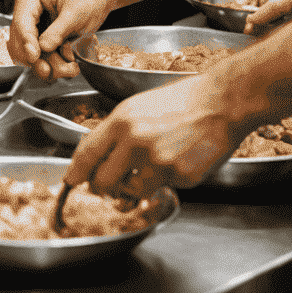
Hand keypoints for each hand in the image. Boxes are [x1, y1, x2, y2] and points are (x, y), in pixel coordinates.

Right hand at [8, 0, 116, 79]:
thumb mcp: (75, 12)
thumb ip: (58, 31)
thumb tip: (43, 47)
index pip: (21, 23)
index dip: (26, 42)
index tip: (34, 57)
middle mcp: (27, 13)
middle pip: (20, 44)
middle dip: (39, 59)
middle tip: (52, 69)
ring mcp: (33, 28)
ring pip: (31, 56)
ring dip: (50, 66)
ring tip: (71, 67)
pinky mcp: (40, 40)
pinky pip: (41, 59)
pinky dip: (54, 66)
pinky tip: (69, 63)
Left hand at [67, 75, 241, 194]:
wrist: (220, 102)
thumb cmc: (182, 101)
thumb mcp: (139, 106)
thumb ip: (118, 130)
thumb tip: (99, 154)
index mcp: (122, 120)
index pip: (87, 153)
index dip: (76, 172)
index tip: (71, 181)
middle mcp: (135, 141)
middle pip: (102, 182)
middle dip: (103, 188)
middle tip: (111, 184)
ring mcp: (157, 161)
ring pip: (131, 192)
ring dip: (135, 188)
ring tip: (149, 169)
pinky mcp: (178, 177)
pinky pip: (161, 189)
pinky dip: (164, 182)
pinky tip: (176, 161)